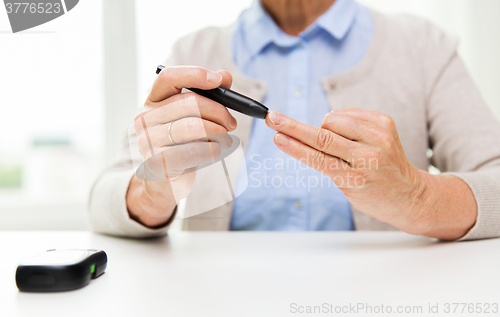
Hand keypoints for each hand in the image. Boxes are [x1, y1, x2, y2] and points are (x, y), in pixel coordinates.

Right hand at [127, 66, 236, 226]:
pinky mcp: (157, 162)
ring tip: (225, 140)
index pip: (169, 77)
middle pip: (190, 103)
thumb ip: (209, 97)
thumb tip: (225, 75)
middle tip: (231, 123)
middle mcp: (145, 118)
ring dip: (218, 132)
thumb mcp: (193, 119)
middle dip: (218, 111)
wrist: (163, 181)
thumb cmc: (181, 146)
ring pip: (194, 126)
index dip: (195, 74)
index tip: (218, 80)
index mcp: (153, 102)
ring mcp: (148, 140)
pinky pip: (193, 150)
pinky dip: (212, 149)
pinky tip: (216, 151)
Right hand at [265, 108, 476, 237]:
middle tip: (273, 117)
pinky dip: (340, 120)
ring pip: (334, 119)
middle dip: (293, 126)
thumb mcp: (346, 187)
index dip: (294, 146)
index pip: (318, 158)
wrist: (410, 194)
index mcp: (356, 178)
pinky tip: (348, 133)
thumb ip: (327, 163)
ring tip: (337, 142)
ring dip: (324, 127)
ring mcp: (380, 136)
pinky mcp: (385, 122)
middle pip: (323, 135)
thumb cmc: (373, 195)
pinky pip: (348, 113)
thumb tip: (303, 136)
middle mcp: (370, 155)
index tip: (276, 135)